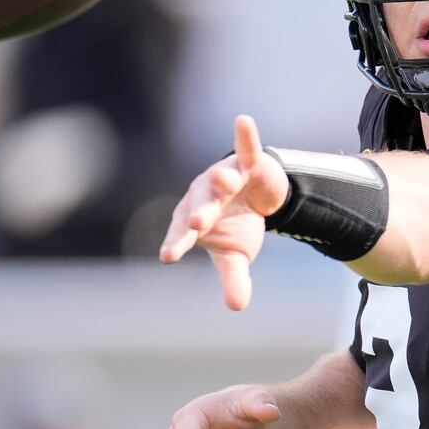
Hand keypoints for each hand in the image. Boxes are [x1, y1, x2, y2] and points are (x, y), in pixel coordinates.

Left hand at [160, 114, 289, 309]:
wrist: (260, 197)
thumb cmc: (238, 225)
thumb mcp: (237, 254)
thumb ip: (233, 278)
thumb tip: (236, 307)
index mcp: (194, 221)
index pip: (182, 234)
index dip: (176, 243)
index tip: (168, 257)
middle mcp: (205, 197)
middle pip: (201, 205)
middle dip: (200, 213)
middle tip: (198, 225)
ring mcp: (225, 177)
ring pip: (221, 178)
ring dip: (222, 179)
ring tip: (222, 179)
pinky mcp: (248, 162)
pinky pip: (245, 147)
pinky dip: (245, 134)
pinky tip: (243, 120)